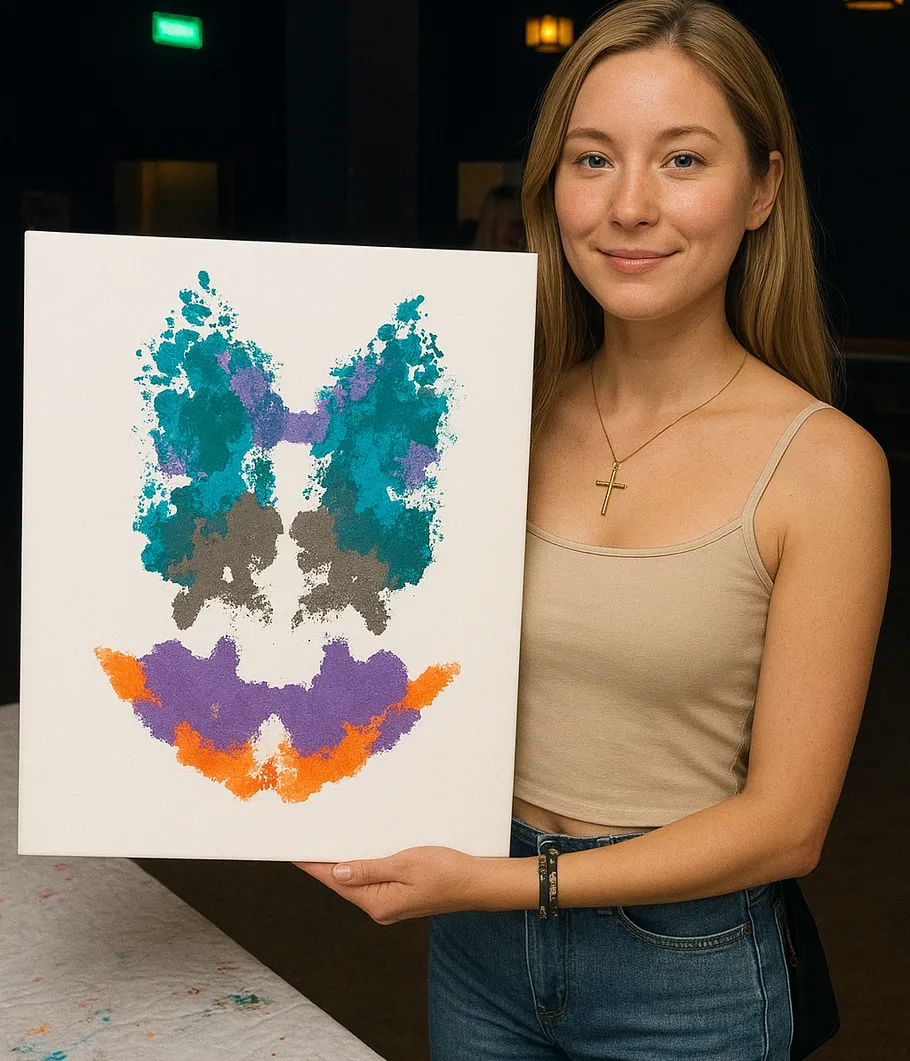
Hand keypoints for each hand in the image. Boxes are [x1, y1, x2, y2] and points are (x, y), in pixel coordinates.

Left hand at [293, 846, 485, 924]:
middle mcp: (380, 908)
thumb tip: (336, 871)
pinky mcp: (401, 896)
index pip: (337, 881)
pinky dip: (361, 865)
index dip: (314, 865)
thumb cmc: (447, 871)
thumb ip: (369, 869)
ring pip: (357, 881)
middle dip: (324, 862)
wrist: (477, 883)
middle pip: (343, 883)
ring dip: (343, 863)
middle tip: (305, 840)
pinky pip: (372, 880)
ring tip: (324, 844)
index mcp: (378, 903)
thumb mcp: (405, 864)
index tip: (293, 851)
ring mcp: (390, 904)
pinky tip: (357, 853)